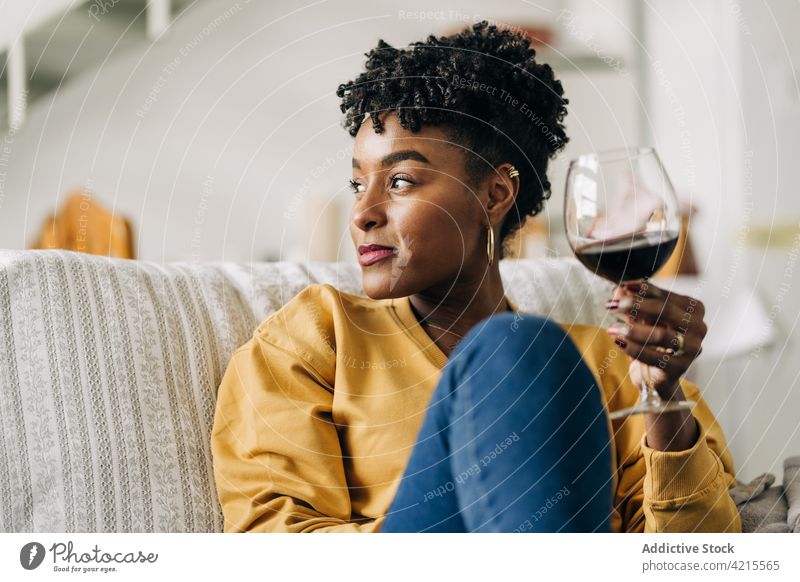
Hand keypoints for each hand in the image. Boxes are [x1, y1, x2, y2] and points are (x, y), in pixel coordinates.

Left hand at [605, 280, 706, 400]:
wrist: (653, 376)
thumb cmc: (649, 341)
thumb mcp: (640, 319)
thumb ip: (631, 304)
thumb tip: (618, 290)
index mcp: (693, 309)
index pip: (663, 295)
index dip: (640, 289)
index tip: (619, 287)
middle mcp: (698, 326)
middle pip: (665, 310)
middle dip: (635, 305)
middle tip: (611, 305)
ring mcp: (692, 348)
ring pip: (661, 334)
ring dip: (632, 330)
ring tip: (611, 328)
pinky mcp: (681, 367)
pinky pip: (655, 356)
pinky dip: (634, 348)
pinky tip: (618, 342)